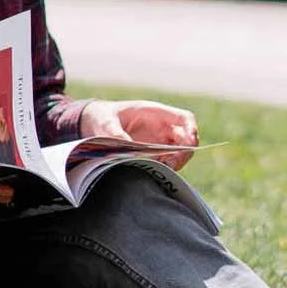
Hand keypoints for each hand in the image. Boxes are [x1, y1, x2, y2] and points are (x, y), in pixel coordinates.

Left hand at [79, 99, 199, 170]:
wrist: (95, 125)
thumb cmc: (103, 117)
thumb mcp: (106, 123)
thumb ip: (116, 134)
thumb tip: (128, 149)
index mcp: (156, 114)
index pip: (185, 119)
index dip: (191, 130)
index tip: (189, 143)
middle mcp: (162, 129)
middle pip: (187, 141)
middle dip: (183, 154)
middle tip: (170, 165)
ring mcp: (159, 143)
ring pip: (179, 155)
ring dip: (174, 164)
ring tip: (159, 170)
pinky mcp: (152, 156)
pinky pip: (166, 164)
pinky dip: (164, 170)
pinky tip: (151, 173)